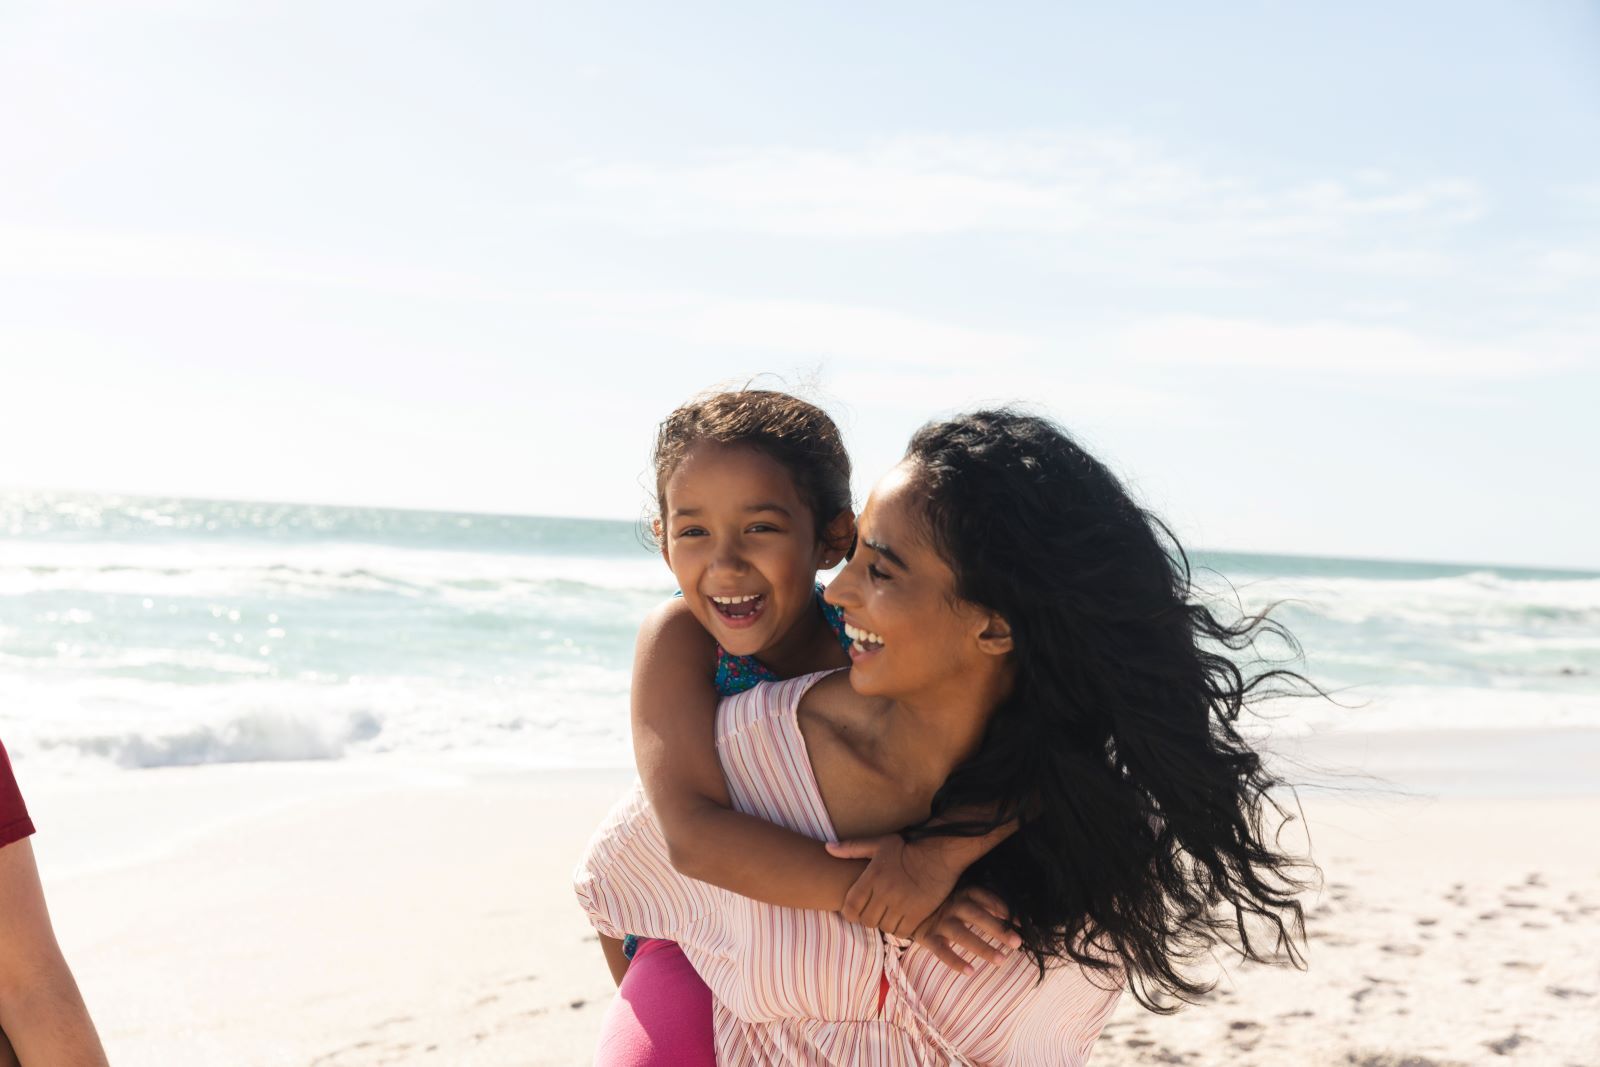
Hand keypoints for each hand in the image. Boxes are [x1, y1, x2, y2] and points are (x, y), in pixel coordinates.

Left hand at [826, 834, 961, 937]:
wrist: (939, 854)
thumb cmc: (907, 848)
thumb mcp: (879, 844)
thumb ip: (852, 848)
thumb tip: (828, 848)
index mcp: (873, 877)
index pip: (850, 907)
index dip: (849, 912)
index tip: (855, 910)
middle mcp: (885, 893)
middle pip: (866, 920)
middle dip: (866, 918)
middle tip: (873, 911)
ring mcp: (902, 905)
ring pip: (883, 927)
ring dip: (883, 923)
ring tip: (888, 913)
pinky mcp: (918, 914)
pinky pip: (902, 932)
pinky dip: (899, 928)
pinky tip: (902, 918)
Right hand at [912, 886, 1021, 975]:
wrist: (908, 908)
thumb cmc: (946, 903)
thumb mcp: (963, 896)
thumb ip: (986, 903)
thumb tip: (1019, 916)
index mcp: (961, 892)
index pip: (985, 897)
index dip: (1003, 908)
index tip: (1021, 923)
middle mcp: (951, 904)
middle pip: (976, 915)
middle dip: (997, 928)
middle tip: (1017, 943)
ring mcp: (938, 921)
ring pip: (961, 934)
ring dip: (982, 947)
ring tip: (1001, 960)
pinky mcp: (926, 936)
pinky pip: (941, 950)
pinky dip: (954, 961)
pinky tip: (970, 972)